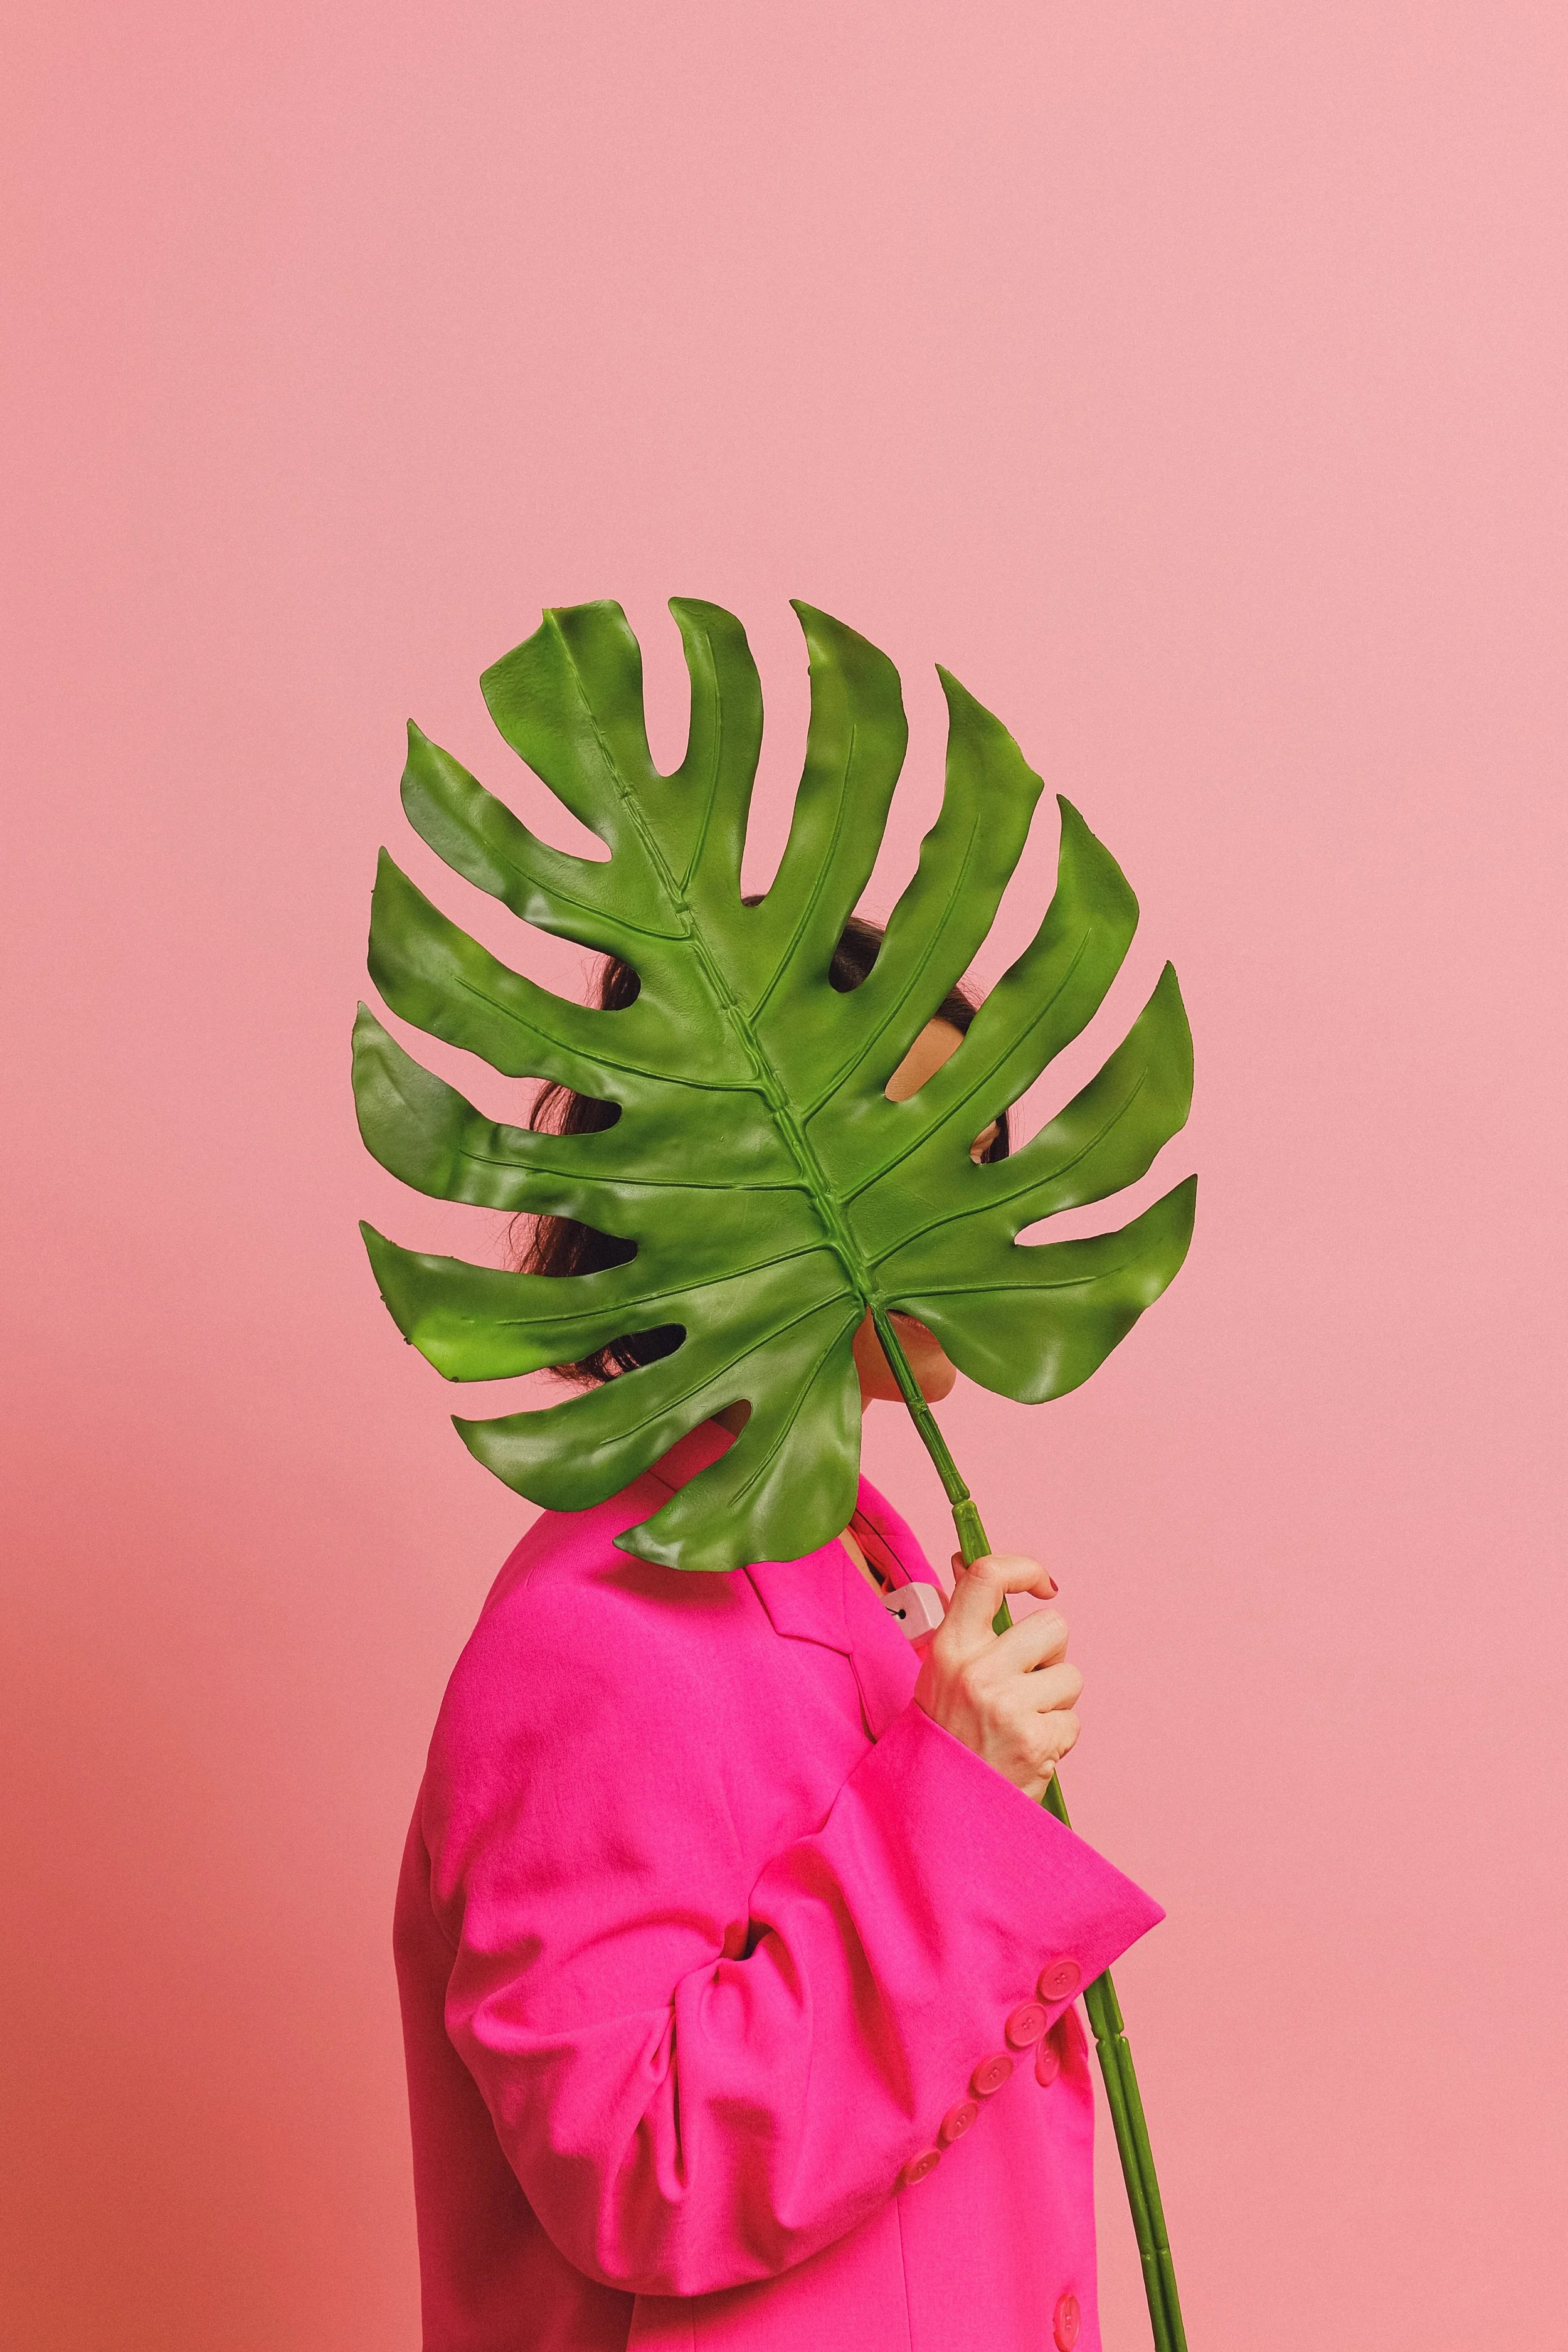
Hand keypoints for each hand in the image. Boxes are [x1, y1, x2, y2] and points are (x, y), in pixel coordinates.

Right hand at [913, 1552, 1080, 1802]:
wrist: (937, 1809)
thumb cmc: (942, 1732)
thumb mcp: (938, 1669)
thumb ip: (960, 1617)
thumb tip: (964, 1561)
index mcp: (950, 1648)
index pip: (988, 1576)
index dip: (1025, 1567)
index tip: (1041, 1584)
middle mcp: (979, 1672)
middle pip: (1054, 1625)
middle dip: (1051, 1652)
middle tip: (1028, 1678)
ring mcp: (1009, 1707)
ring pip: (1071, 1675)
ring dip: (1055, 1699)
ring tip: (1021, 1722)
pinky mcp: (1037, 1743)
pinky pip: (1073, 1721)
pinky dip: (1056, 1737)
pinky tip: (1027, 1750)